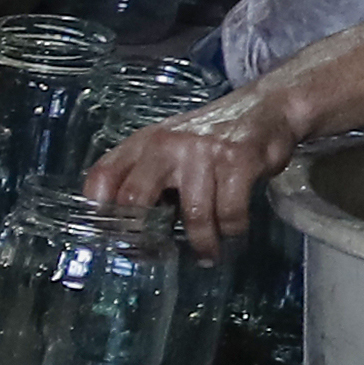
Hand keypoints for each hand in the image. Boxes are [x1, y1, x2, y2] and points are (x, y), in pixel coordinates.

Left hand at [86, 87, 292, 259]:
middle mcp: (164, 145)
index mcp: (141, 144)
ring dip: (202, 244)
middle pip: (134, 198)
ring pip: (193, 214)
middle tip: (157, 256)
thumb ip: (145, 179)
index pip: (101, 177)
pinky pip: (229, 212)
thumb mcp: (167, 149)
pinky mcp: (237, 161)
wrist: (265, 109)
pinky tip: (231, 235)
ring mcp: (201, 152)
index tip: (111, 241)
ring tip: (207, 255)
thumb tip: (129, 232)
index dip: (99, 213)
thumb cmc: (209, 138)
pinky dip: (231, 231)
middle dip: (144, 237)